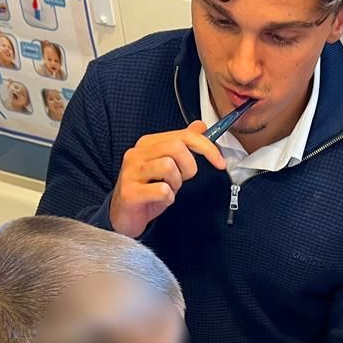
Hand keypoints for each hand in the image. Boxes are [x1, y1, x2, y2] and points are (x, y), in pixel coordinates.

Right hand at [110, 121, 226, 236]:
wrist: (123, 216)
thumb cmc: (147, 190)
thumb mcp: (167, 164)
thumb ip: (182, 145)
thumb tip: (200, 126)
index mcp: (147, 144)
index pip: (183, 135)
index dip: (207, 148)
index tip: (220, 162)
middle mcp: (137, 154)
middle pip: (177, 148)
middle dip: (189, 167)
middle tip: (181, 180)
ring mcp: (131, 172)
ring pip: (169, 167)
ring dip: (176, 184)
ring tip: (167, 190)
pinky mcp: (130, 192)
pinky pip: (162, 191)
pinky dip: (168, 199)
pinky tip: (160, 200)